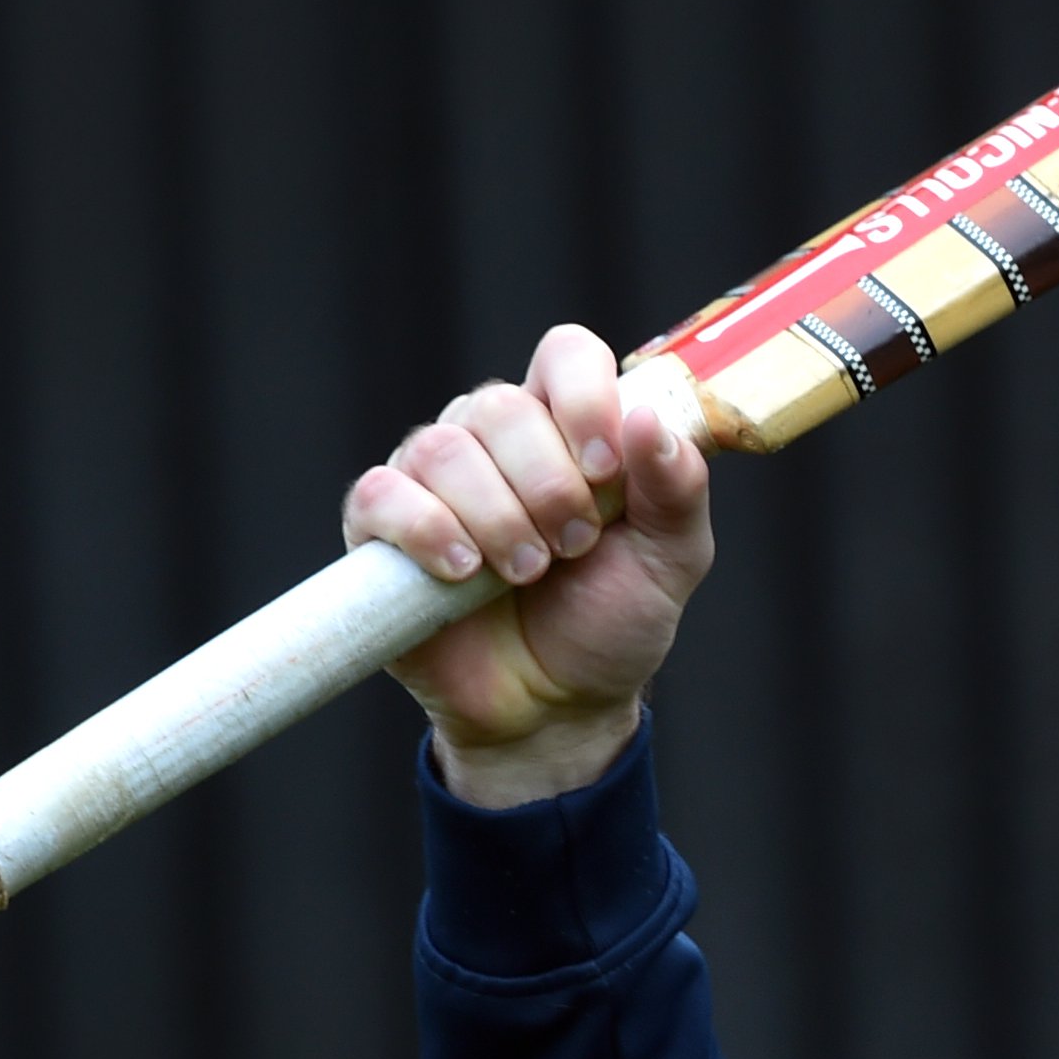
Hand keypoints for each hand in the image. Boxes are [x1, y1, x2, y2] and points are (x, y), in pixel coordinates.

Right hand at [342, 325, 714, 805]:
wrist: (556, 705)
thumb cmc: (611, 620)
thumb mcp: (671, 559)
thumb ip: (677, 489)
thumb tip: (649, 419)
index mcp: (569, 426)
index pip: (566, 354)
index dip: (583, 397)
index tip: (606, 470)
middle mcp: (496, 438)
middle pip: (500, 405)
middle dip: (547, 484)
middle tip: (573, 546)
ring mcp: (433, 479)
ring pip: (443, 449)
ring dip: (496, 517)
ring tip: (527, 573)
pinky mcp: (381, 528)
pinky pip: (381, 495)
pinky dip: (425, 530)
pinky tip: (462, 572)